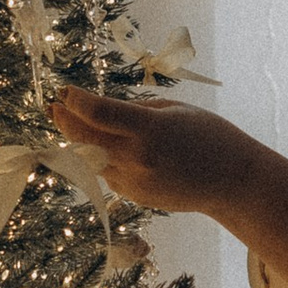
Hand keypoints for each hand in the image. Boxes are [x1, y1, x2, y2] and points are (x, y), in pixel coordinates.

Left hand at [46, 86, 260, 219]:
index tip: (64, 90)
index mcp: (149, 128)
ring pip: (92, 158)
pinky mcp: (136, 197)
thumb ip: (135, 110)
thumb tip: (101, 111)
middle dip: (65, 120)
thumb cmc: (210, 136)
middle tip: (55, 107)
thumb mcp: (175, 110)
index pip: (96, 113)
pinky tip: (112, 149)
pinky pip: (109, 174)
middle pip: (84, 137)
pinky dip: (104, 159)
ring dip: (81, 141)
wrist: (232, 182)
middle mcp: (137, 157)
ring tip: (74, 123)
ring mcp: (135, 181)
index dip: (74, 100)